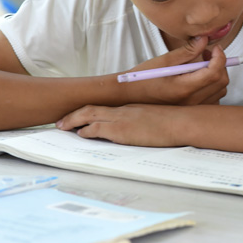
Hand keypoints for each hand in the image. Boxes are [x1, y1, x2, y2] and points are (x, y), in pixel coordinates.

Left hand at [56, 104, 182, 146]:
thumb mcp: (156, 119)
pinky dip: (86, 131)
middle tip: (61, 122)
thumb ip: (145, 123)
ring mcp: (121, 118)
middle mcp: (123, 110)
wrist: (182, 122)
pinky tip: (81, 134)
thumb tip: (141, 132)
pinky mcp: (122, 129)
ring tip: (63, 128)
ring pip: (89, 116)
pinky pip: (97, 128)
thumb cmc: (176, 122)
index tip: (77, 117)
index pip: (103, 108)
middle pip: (91, 109)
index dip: (87, 112)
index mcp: (131, 108)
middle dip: (73, 116)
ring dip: (74, 122)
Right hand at [122, 37, 228, 105]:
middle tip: (207, 53)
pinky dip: (213, 87)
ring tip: (202, 65)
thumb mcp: (164, 61)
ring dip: (217, 75)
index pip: (214, 72)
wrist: (129, 96)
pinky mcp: (191, 110)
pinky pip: (213, 100)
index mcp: (183, 88)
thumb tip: (204, 39)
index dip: (220, 57)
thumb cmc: (143, 78)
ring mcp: (192, 108)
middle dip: (220, 64)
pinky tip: (200, 79)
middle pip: (221, 82)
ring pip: (220, 91)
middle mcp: (191, 101)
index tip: (216, 47)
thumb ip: (187, 51)